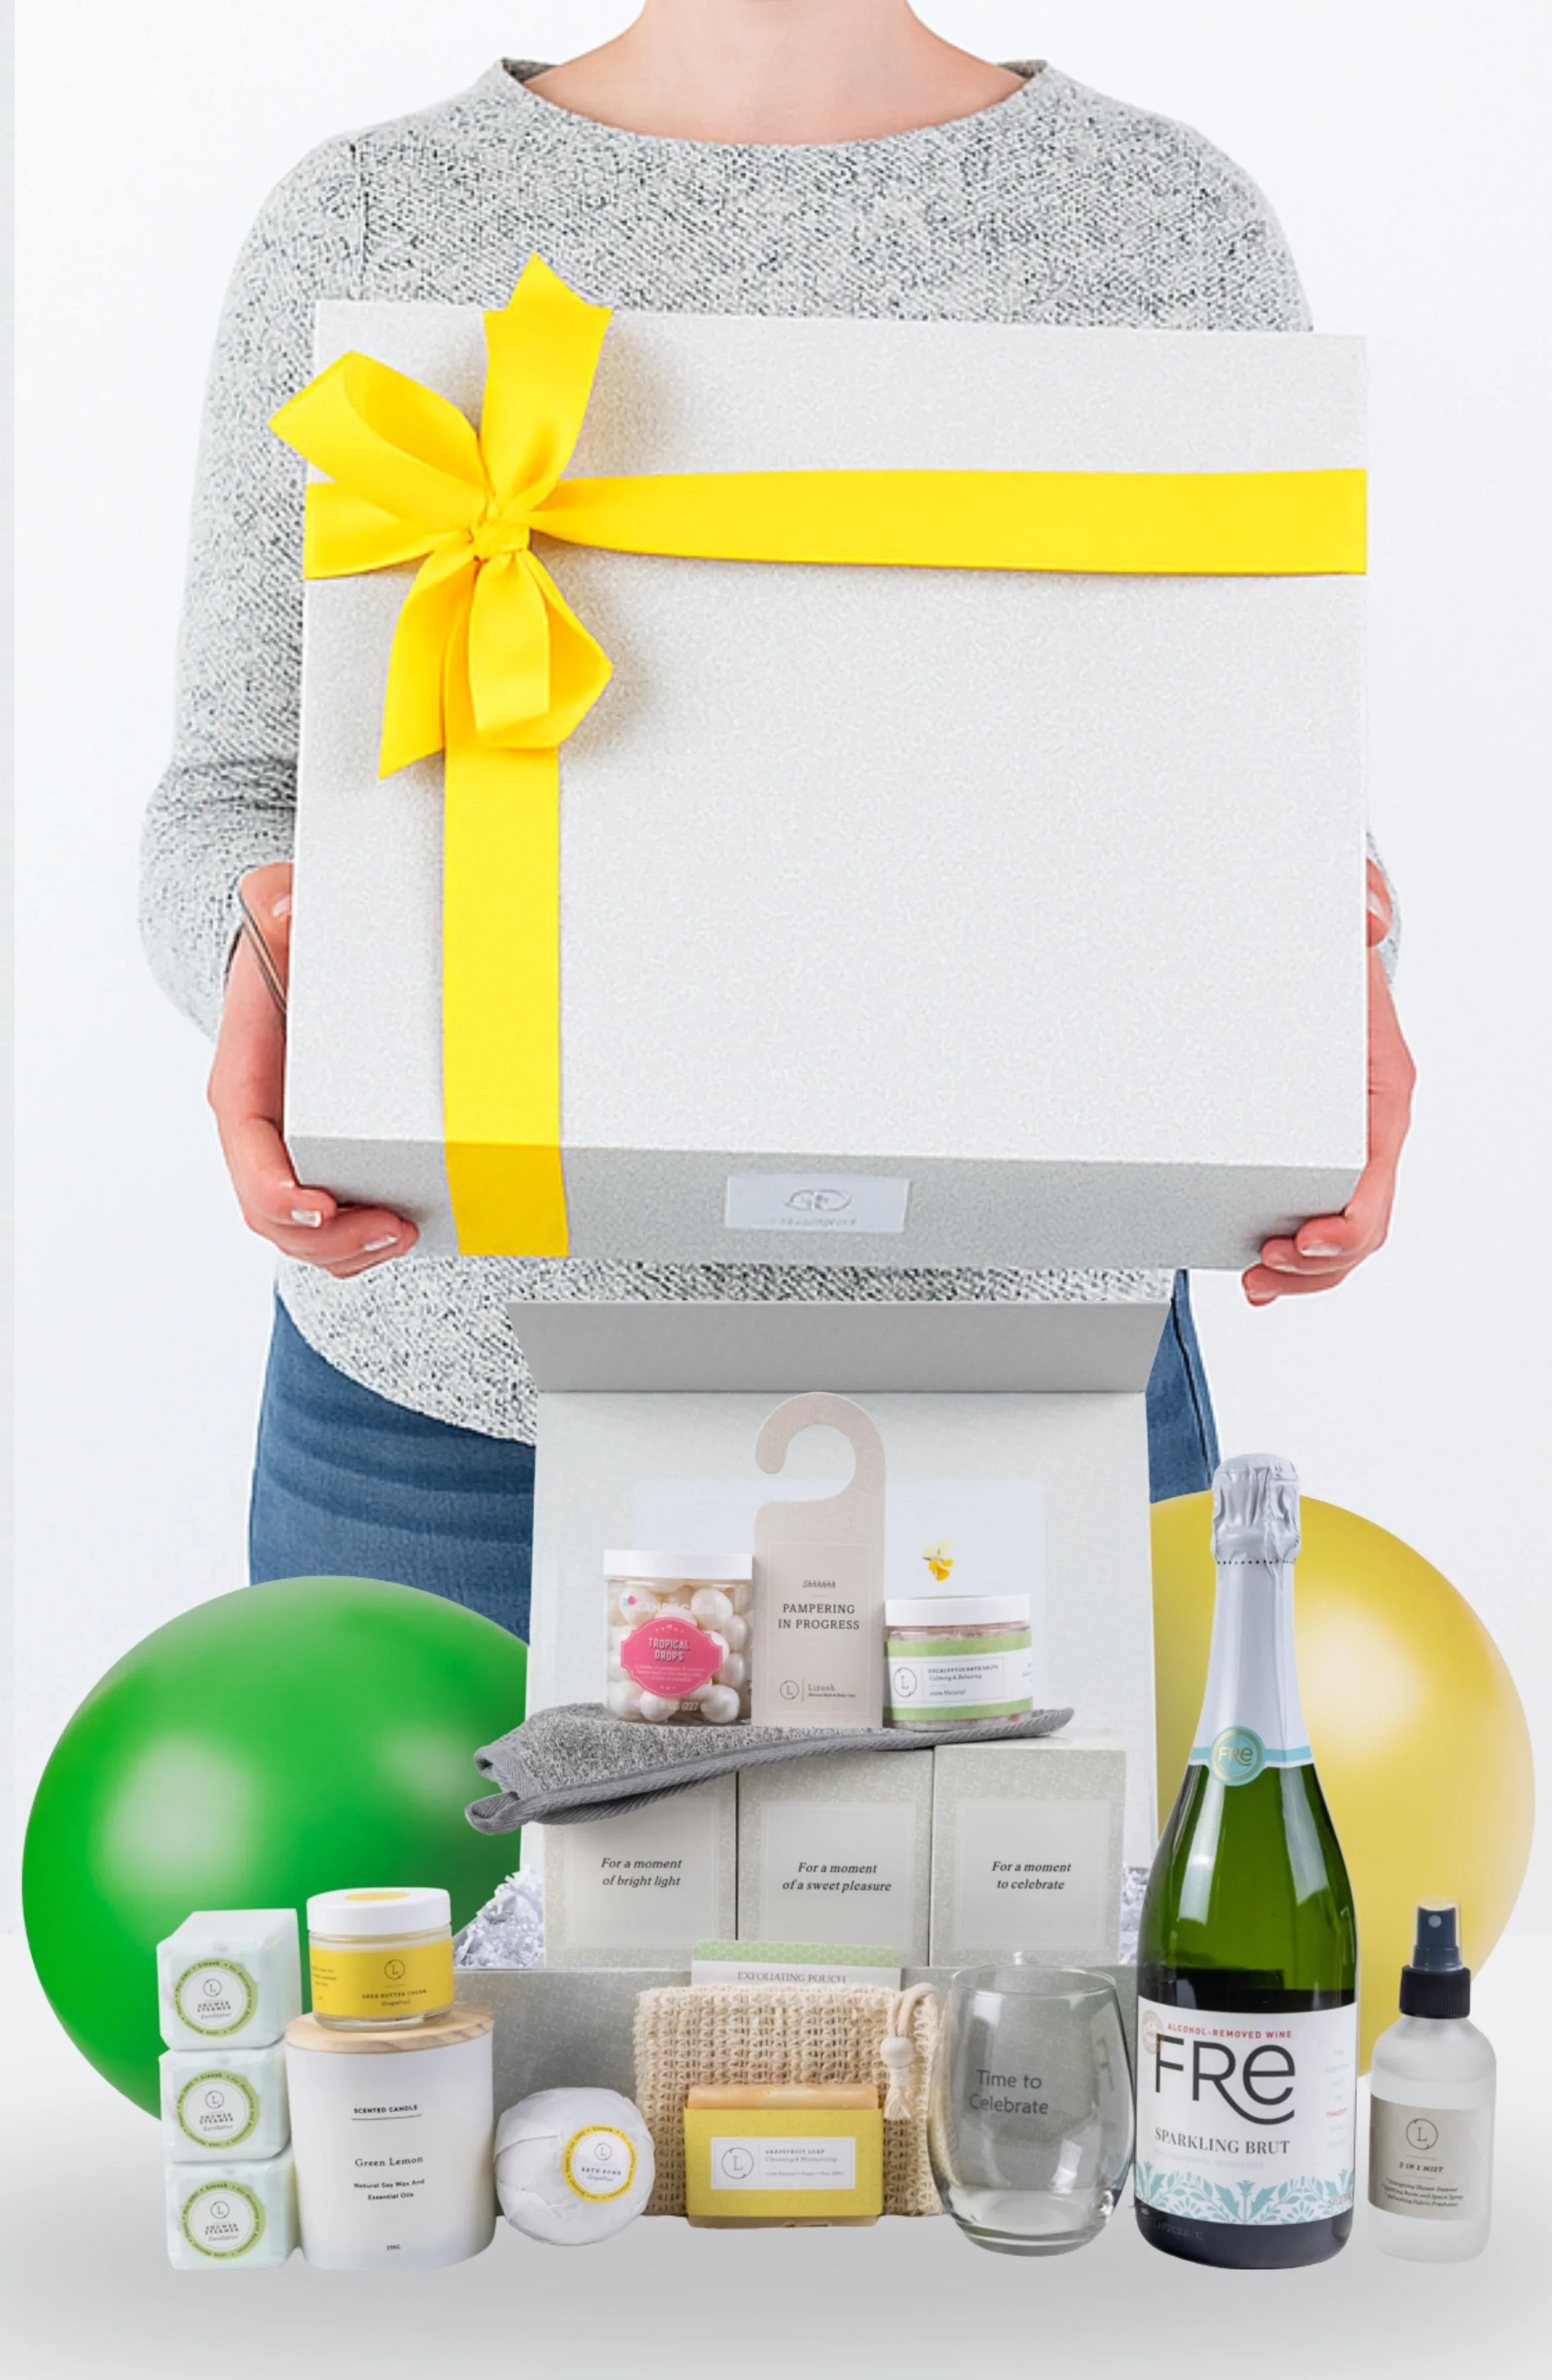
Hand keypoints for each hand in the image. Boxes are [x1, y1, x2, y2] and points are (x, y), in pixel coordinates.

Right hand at [207, 861, 417, 1275]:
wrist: (301, 956)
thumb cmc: (290, 938)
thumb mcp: (278, 905)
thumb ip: (275, 904)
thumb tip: (286, 910)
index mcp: (243, 1079)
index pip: (246, 1147)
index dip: (275, 1189)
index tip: (319, 1204)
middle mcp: (260, 1129)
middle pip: (271, 1212)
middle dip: (328, 1236)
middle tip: (394, 1230)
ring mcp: (291, 1154)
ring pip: (300, 1234)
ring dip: (347, 1251)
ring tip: (405, 1236)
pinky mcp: (326, 1164)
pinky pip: (330, 1227)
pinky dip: (358, 1245)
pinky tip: (405, 1234)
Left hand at [1243, 861, 1413, 1303]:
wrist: (1313, 966)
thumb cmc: (1327, 960)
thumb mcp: (1339, 928)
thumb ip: (1355, 910)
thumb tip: (1367, 915)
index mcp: (1381, 1091)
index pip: (1376, 1173)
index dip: (1348, 1220)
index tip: (1306, 1239)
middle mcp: (1369, 1131)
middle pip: (1363, 1224)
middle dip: (1318, 1264)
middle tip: (1264, 1271)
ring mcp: (1342, 1151)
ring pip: (1342, 1238)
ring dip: (1304, 1275)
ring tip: (1256, 1282)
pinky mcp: (1310, 1160)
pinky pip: (1315, 1223)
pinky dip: (1292, 1260)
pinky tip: (1255, 1269)